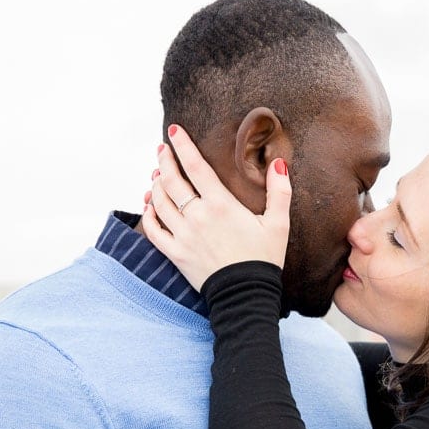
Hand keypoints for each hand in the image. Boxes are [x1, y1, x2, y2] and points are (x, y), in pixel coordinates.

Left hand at [141, 124, 289, 291]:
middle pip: (171, 180)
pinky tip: (149, 205)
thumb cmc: (264, 259)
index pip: (195, 166)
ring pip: (159, 202)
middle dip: (164, 161)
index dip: (182, 145)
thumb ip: (279, 191)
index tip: (174, 132)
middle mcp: (197, 216)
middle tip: (162, 150)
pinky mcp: (175, 253)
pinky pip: (153, 230)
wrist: (246, 296)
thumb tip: (278, 162)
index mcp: (221, 204)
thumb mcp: (278, 224)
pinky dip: (148, 214)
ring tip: (157, 174)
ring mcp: (183, 235)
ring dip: (155, 184)